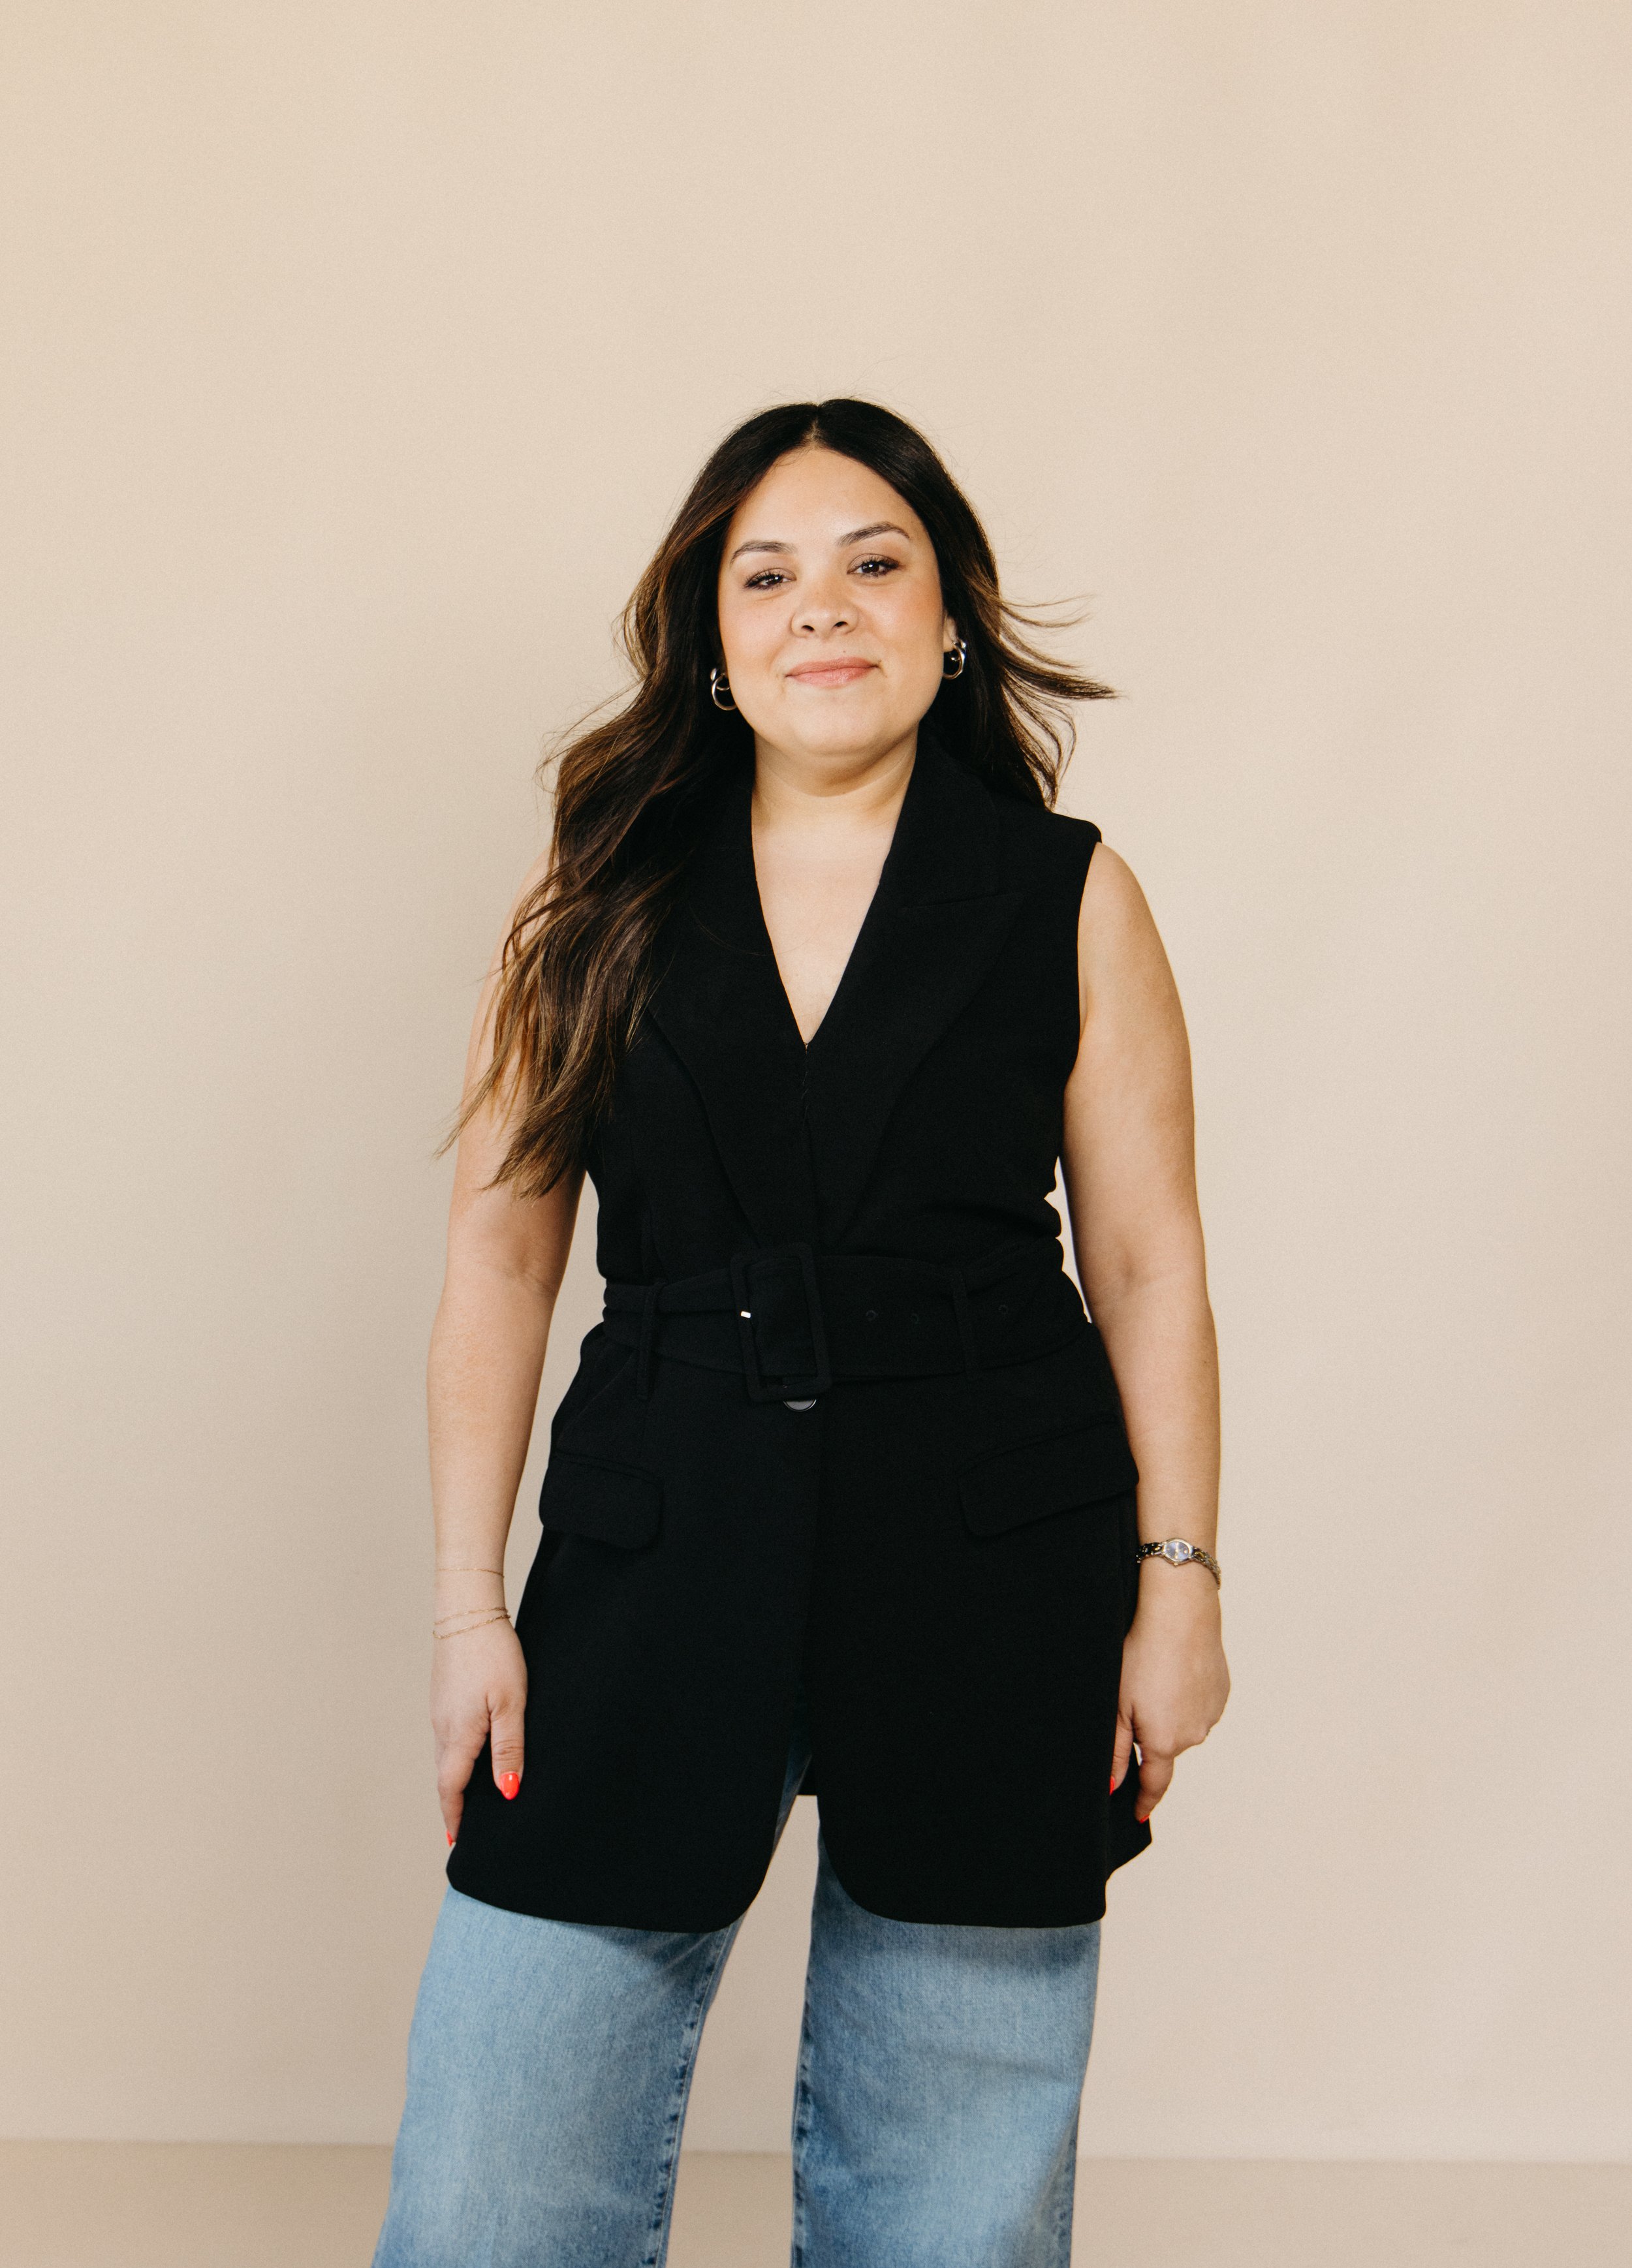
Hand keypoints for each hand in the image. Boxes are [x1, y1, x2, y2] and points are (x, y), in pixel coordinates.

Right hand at [431, 1616, 527, 1843]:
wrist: (468, 1611)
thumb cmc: (494, 1655)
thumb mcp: (511, 1705)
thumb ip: (509, 1750)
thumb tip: (508, 1792)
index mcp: (458, 1735)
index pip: (451, 1790)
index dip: (455, 1819)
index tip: (461, 1844)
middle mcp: (442, 1728)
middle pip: (445, 1778)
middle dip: (455, 1806)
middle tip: (466, 1832)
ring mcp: (439, 1712)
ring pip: (445, 1758)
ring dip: (455, 1782)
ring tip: (471, 1802)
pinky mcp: (443, 1697)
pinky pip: (447, 1739)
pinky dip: (456, 1759)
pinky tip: (470, 1757)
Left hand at [1112, 1564, 1229, 1822]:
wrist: (1182, 1613)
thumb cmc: (1143, 1655)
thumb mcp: (1118, 1705)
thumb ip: (1115, 1750)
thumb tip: (1112, 1787)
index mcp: (1164, 1742)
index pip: (1155, 1784)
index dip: (1145, 1801)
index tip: (1138, 1814)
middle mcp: (1193, 1735)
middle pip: (1166, 1749)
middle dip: (1150, 1738)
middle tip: (1134, 1703)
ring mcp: (1211, 1714)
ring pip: (1184, 1726)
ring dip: (1169, 1714)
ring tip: (1155, 1680)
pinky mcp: (1221, 1693)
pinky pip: (1199, 1705)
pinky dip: (1185, 1697)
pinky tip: (1174, 1672)